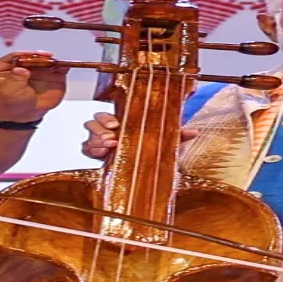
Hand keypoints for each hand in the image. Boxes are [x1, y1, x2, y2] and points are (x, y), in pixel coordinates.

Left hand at [0, 51, 67, 122]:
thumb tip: (22, 69)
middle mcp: (24, 66)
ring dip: (52, 61)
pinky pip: (59, 70)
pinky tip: (64, 66)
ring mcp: (39, 72)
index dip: (25, 55)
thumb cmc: (10, 105)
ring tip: (55, 62)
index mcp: (6, 68)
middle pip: (33, 58)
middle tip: (46, 57)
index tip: (32, 55)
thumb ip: (14, 79)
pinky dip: (63, 67)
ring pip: (46, 62)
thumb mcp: (7, 92)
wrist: (22, 117)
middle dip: (40, 57)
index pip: (16, 57)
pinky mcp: (52, 78)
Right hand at [82, 112, 198, 159]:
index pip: (106, 114)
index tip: (116, 125)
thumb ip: (177, 134)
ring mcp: (101, 143)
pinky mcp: (98, 155)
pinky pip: (87, 150)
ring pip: (89, 136)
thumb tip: (195, 132)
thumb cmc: (154, 147)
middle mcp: (108, 130)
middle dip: (100, 130)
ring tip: (109, 147)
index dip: (106, 118)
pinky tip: (102, 155)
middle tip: (112, 139)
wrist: (148, 166)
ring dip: (96, 141)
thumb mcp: (166, 140)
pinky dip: (92, 151)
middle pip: (92, 123)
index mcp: (123, 122)